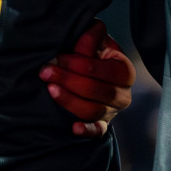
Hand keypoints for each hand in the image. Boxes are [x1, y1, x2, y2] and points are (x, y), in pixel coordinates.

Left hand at [40, 20, 134, 138]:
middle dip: (68, 80)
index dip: (79, 64)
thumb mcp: (94, 41)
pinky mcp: (101, 125)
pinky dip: (86, 130)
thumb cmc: (90, 53)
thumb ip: (91, 38)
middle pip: (97, 91)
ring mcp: (112, 112)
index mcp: (124, 71)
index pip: (103, 70)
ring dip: (69, 100)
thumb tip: (87, 38)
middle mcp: (123, 95)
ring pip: (92, 110)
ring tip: (50, 89)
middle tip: (45, 71)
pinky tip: (73, 128)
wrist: (88, 72)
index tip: (57, 57)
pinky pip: (96, 132)